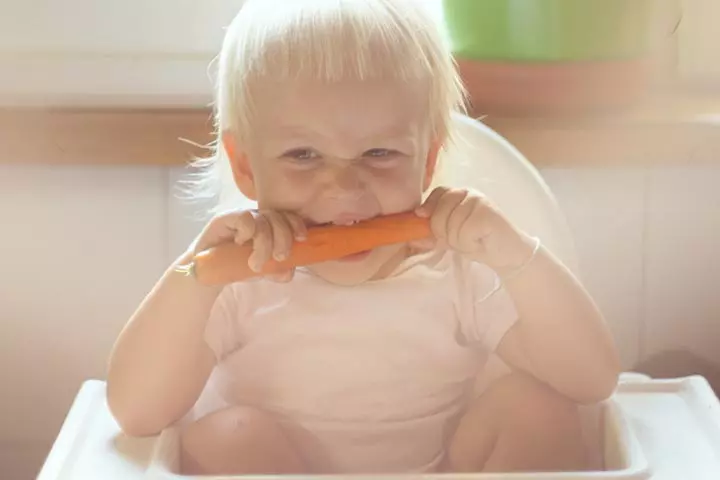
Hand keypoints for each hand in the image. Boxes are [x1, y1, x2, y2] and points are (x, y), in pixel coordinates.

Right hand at [191, 210, 306, 282]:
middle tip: (278, 258)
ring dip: (264, 244)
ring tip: (256, 264)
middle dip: (283, 239)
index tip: (301, 239)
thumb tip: (288, 272)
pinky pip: (245, 219)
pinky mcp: (226, 218)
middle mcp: (258, 217)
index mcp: (270, 226)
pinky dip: (248, 232)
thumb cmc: (237, 266)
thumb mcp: (263, 270)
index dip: (297, 225)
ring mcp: (242, 216)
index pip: (289, 216)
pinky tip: (240, 244)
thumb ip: (277, 270)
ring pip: (264, 220)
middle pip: (279, 217)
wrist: (207, 272)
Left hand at [414, 187, 534, 272]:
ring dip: (459, 242)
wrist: (509, 254)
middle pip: (439, 213)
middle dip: (445, 234)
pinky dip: (469, 245)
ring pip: (450, 226)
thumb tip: (410, 237)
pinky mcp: (487, 214)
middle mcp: (469, 193)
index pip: (436, 194)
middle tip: (462, 240)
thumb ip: (432, 232)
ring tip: (473, 241)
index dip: (429, 210)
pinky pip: (463, 233)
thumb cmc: (479, 242)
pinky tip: (480, 243)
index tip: (430, 226)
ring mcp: (479, 202)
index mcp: (459, 193)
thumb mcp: (451, 236)